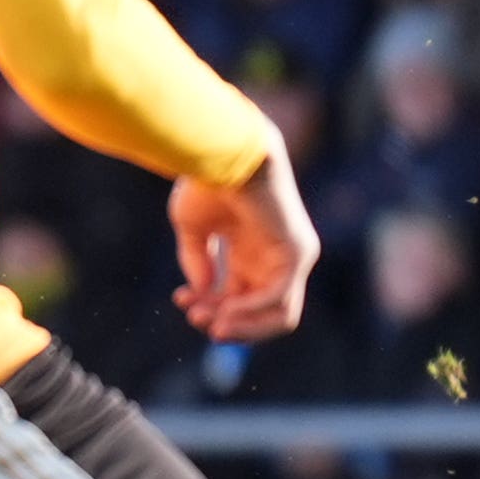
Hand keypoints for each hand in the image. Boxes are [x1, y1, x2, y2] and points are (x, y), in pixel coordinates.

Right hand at [168, 152, 316, 344]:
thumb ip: (199, 262)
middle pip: (263, 312)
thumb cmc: (206, 182)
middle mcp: (275, 255)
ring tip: (212, 324)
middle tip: (197, 319)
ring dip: (243, 326)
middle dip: (229, 323)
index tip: (181, 299)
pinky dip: (251, 310)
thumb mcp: (193, 229)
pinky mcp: (297, 252)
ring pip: (280, 315)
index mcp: (252, 249)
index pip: (240, 295)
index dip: (211, 306)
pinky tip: (225, 308)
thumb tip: (202, 292)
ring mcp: (292, 255)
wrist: (224, 152)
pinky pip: (280, 297)